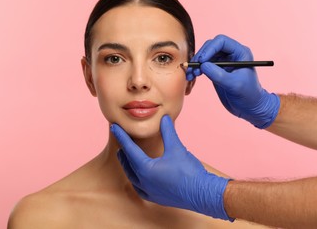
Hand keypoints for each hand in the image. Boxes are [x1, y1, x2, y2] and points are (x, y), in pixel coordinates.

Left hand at [110, 115, 232, 220]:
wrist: (202, 194)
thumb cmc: (189, 172)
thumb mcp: (176, 148)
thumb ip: (168, 132)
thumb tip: (164, 118)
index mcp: (146, 169)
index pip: (129, 149)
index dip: (121, 137)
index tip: (114, 128)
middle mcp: (144, 182)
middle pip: (128, 164)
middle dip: (123, 151)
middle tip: (120, 140)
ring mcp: (149, 192)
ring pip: (132, 177)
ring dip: (128, 165)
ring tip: (126, 157)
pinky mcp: (156, 198)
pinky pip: (140, 188)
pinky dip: (136, 180)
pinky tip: (138, 177)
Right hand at [186, 34, 279, 128]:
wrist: (250, 108)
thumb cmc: (249, 95)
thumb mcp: (234, 85)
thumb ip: (218, 75)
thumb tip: (203, 65)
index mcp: (240, 52)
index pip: (221, 42)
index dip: (209, 49)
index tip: (201, 61)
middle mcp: (231, 54)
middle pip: (211, 46)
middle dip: (201, 56)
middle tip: (193, 68)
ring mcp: (223, 62)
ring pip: (205, 55)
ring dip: (196, 63)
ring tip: (191, 75)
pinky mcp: (216, 70)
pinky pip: (203, 65)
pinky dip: (196, 69)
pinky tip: (192, 76)